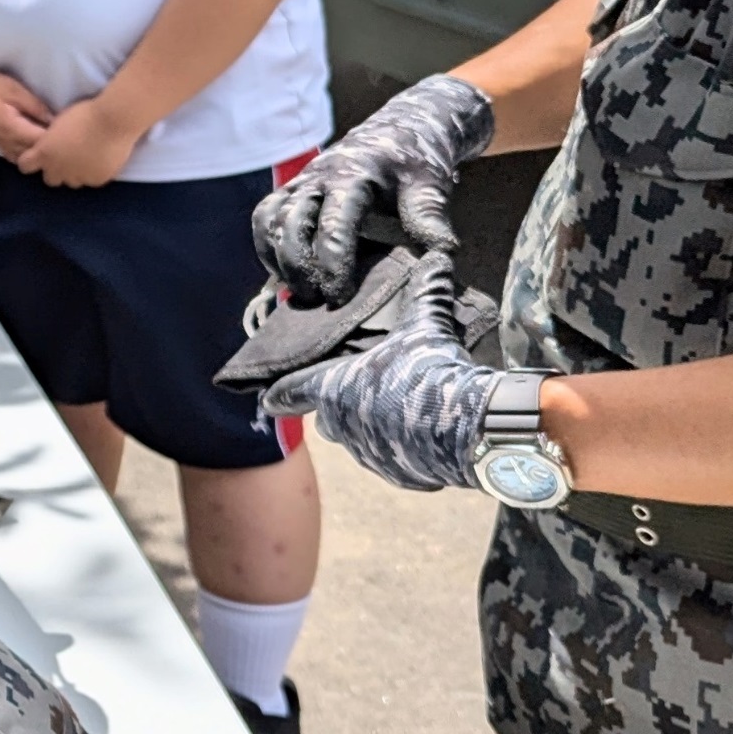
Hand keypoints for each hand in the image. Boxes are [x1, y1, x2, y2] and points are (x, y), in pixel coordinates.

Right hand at [0, 56, 55, 160]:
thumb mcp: (19, 92)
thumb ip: (37, 108)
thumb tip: (56, 122)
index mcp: (14, 129)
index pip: (41, 143)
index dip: (57, 142)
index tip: (70, 134)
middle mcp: (8, 142)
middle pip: (34, 155)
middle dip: (50, 151)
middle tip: (65, 141)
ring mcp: (2, 145)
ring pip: (25, 159)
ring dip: (38, 154)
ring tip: (51, 145)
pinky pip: (16, 157)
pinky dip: (27, 154)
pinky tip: (34, 147)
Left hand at [14, 94, 141, 189]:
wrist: (114, 121)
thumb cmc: (86, 113)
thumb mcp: (59, 123)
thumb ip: (51, 139)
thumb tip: (51, 143)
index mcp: (44, 153)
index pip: (25, 166)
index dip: (32, 160)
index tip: (39, 154)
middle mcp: (58, 169)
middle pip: (50, 179)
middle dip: (56, 170)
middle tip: (67, 157)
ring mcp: (78, 177)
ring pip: (72, 182)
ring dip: (75, 173)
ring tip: (87, 158)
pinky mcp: (96, 180)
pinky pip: (91, 180)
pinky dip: (94, 173)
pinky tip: (101, 160)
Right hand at [252, 73, 494, 304]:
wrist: (397, 130)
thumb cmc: (414, 162)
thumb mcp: (429, 185)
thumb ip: (429, 217)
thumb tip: (442, 254)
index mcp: (354, 176)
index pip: (333, 224)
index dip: (332, 264)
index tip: (339, 295)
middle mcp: (319, 176)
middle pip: (292, 224)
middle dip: (300, 267)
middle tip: (318, 299)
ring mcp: (301, 181)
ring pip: (271, 220)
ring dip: (280, 260)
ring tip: (301, 292)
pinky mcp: (291, 188)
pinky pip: (265, 217)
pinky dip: (268, 247)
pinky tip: (285, 273)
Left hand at [258, 254, 495, 492]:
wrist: (466, 428)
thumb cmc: (430, 372)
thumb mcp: (426, 325)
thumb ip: (426, 292)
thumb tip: (437, 257)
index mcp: (335, 389)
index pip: (291, 391)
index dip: (279, 393)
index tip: (266, 399)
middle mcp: (343, 427)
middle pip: (326, 420)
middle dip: (336, 408)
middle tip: (358, 392)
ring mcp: (370, 456)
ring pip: (360, 443)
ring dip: (372, 429)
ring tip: (400, 410)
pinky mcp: (400, 476)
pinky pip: (394, 462)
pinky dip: (403, 451)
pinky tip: (425, 436)